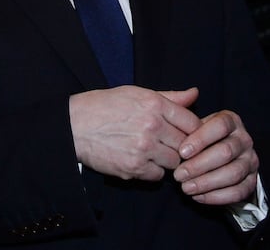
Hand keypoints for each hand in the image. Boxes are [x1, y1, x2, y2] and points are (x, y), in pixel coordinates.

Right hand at [69, 86, 200, 180]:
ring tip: (151, 150)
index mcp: (153, 104)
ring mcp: (144, 149)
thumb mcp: (135, 93)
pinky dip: (152, 171)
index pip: (192, 122)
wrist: (74, 125)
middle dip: (179, 145)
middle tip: (166, 142)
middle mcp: (152, 126)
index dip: (192, 130)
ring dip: (166, 159)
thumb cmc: (104, 106)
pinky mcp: (134, 168)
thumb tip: (195, 94)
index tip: (185, 133)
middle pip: (186, 145)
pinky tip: (140, 159)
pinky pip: (158, 176)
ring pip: (174, 163)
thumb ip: (169, 96)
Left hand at [174, 111, 258, 205]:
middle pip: (225, 152)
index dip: (200, 139)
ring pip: (232, 173)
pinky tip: (198, 197)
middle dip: (199, 165)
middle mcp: (244, 139)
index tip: (181, 151)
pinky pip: (238, 191)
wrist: (216, 154)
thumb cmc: (199, 134)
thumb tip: (192, 92)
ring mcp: (251, 161)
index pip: (219, 126)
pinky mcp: (252, 181)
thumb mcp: (191, 120)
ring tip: (185, 187)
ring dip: (206, 183)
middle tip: (178, 174)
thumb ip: (186, 108)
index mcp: (231, 120)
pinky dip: (217, 196)